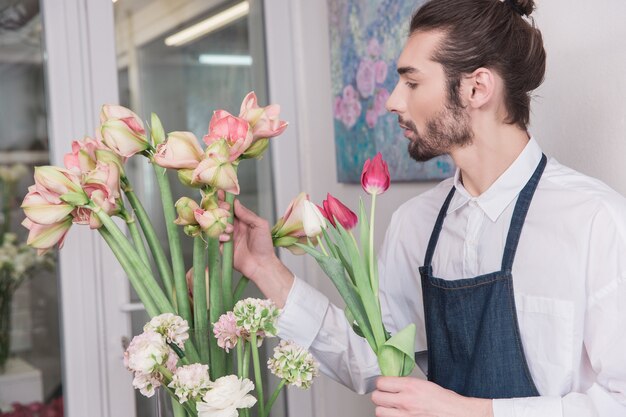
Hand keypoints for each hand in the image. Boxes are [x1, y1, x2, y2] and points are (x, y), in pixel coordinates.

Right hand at [218, 196, 293, 306]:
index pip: (229, 205)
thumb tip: (235, 203)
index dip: (223, 199)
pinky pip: (213, 237)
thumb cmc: (264, 245)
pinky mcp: (221, 246)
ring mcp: (225, 235)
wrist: (261, 265)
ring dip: (219, 223)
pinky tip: (226, 239)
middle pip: (218, 212)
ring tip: (230, 230)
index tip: (221, 195)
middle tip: (225, 212)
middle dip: (219, 209)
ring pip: (213, 223)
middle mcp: (231, 225)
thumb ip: (248, 214)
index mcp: (241, 218)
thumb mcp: (261, 225)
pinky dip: (218, 235)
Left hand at [371, 377, 492, 416]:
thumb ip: (407, 384)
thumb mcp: (425, 384)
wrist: (457, 414)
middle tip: (386, 395)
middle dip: (380, 395)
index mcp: (410, 386)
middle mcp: (405, 401)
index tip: (384, 384)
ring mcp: (404, 415)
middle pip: (376, 397)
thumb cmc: (446, 401)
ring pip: (379, 412)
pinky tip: (397, 415)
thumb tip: (395, 383)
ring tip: (390, 407)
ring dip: (383, 409)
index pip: (381, 382)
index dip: (382, 383)